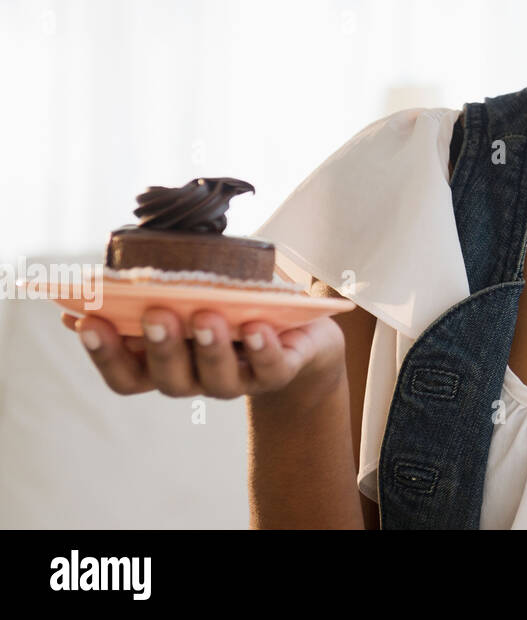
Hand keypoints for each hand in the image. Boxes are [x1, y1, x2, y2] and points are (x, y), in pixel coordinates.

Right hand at [62, 306, 345, 403]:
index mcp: (166, 364)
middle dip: (161, 346)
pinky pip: (270, 369)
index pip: (126, 374)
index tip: (86, 321)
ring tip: (206, 315)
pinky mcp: (278, 373)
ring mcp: (237, 381)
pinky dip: (262, 349)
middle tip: (155, 313)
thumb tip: (91, 286)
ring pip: (217, 379)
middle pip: (168, 379)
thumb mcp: (192, 295)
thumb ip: (152, 294)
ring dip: (209, 347)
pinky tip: (256, 327)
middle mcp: (196, 380)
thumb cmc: (233, 306)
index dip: (104, 353)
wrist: (300, 331)